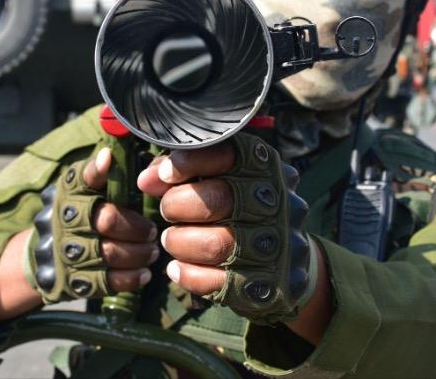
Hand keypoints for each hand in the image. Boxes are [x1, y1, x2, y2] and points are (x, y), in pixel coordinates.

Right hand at [31, 147, 158, 303]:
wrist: (47, 254)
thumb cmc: (77, 213)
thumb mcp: (82, 189)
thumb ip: (100, 174)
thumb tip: (110, 154)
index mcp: (72, 193)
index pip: (84, 177)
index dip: (97, 170)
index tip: (110, 161)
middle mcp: (67, 220)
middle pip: (107, 220)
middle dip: (136, 227)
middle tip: (152, 232)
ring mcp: (70, 251)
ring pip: (110, 253)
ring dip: (138, 253)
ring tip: (152, 251)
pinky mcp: (76, 279)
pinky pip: (106, 281)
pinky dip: (130, 278)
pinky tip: (144, 273)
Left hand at [138, 133, 311, 323]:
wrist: (289, 258)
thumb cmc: (240, 207)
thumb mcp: (218, 177)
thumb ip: (182, 171)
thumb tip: (146, 181)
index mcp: (266, 167)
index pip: (228, 154)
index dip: (190, 162)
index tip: (164, 174)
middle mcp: (278, 202)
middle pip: (219, 199)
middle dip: (178, 205)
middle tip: (167, 210)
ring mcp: (278, 245)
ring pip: (217, 244)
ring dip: (181, 242)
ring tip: (171, 240)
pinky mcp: (269, 283)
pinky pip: (219, 282)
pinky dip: (189, 274)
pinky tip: (178, 268)